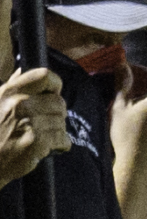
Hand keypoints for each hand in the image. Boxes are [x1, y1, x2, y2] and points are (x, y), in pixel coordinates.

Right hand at [0, 66, 68, 185]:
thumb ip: (11, 86)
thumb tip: (21, 71)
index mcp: (11, 91)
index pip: (46, 76)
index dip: (55, 86)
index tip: (52, 96)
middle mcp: (20, 103)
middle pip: (59, 102)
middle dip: (57, 114)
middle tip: (46, 124)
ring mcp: (29, 122)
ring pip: (62, 122)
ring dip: (57, 131)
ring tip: (43, 136)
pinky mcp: (37, 141)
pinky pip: (64, 139)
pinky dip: (60, 145)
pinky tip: (48, 147)